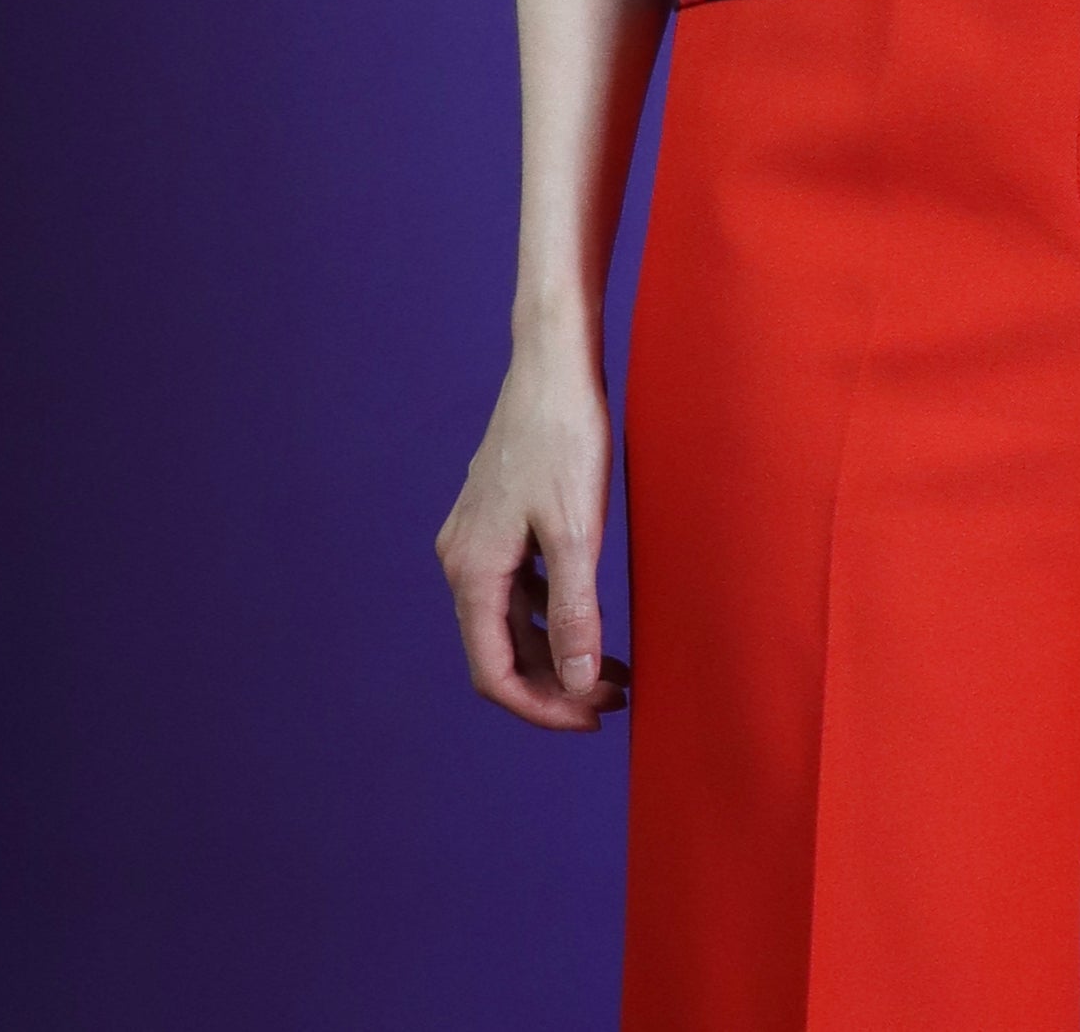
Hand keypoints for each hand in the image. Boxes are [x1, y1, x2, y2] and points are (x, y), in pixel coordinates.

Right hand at [435, 331, 631, 731]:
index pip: (495, 672)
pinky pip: (517, 589)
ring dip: (557, 652)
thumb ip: (573, 611)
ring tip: (616, 669)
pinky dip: (551, 615)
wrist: (554, 360)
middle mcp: (462, 559)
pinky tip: (590, 617)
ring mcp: (476, 538)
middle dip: (557, 684)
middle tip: (617, 696)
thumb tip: (578, 682)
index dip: (542, 708)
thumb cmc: (565, 435)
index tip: (593, 718)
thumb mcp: (576, 531)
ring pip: (510, 622)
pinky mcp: (497, 519)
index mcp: (473, 570)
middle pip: (500, 652)